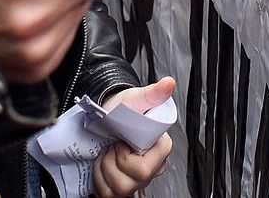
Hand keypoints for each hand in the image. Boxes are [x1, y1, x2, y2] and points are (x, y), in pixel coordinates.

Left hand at [93, 77, 176, 197]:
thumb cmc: (122, 110)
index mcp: (160, 148)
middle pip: (130, 182)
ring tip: (107, 153)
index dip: (125, 155)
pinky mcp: (123, 188)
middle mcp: (152, 169)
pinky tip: (104, 164)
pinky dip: (99, 180)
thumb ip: (152, 93)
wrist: (107, 117)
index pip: (143, 168)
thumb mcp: (134, 99)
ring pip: (118, 190)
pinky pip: (108, 194)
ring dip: (104, 170)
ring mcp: (138, 181)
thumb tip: (169, 83)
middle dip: (112, 162)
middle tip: (113, 145)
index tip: (123, 140)